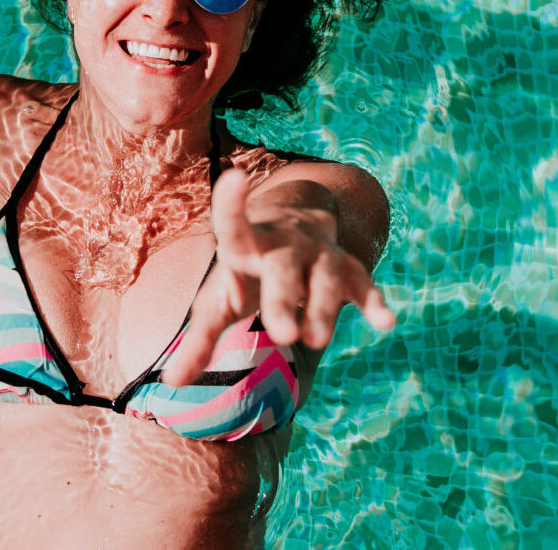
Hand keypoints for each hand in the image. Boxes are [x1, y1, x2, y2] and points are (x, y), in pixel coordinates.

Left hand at [160, 168, 395, 386]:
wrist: (294, 221)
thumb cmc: (245, 269)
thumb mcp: (220, 299)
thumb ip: (199, 340)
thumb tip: (171, 381)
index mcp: (246, 245)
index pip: (234, 224)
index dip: (231, 204)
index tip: (234, 177)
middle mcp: (284, 244)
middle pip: (283, 268)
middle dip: (283, 299)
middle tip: (282, 335)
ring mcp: (318, 253)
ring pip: (325, 277)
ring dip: (323, 308)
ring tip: (316, 341)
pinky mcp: (347, 267)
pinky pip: (362, 283)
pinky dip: (373, 301)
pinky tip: (385, 321)